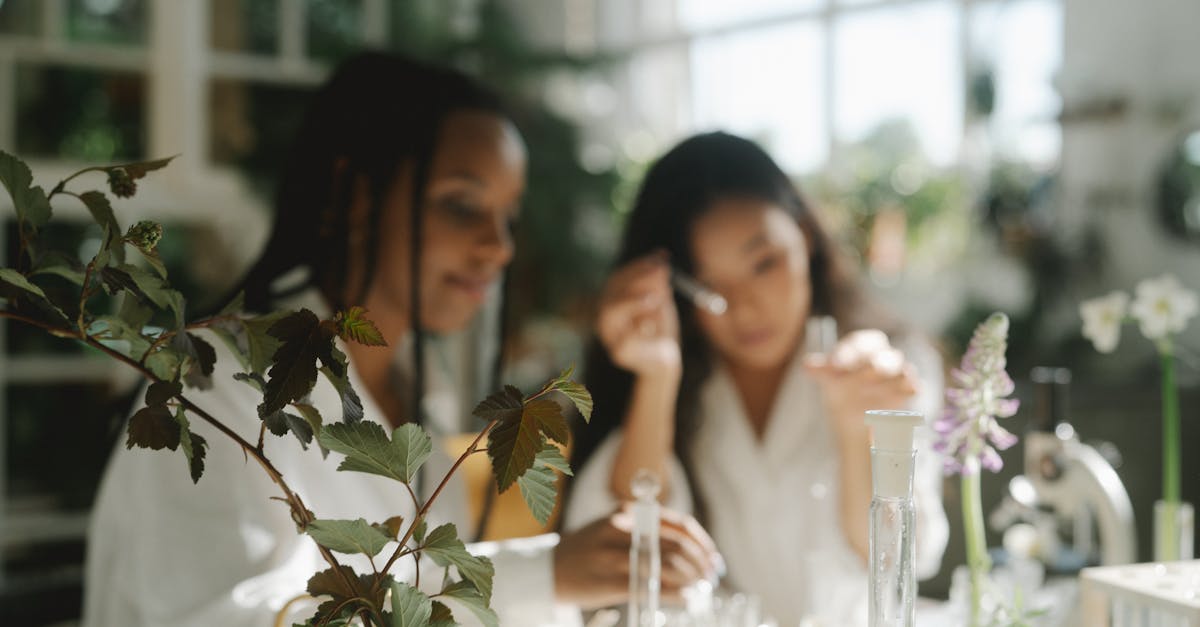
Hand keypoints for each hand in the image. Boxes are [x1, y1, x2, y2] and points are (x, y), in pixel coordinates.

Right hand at [553, 507, 723, 609]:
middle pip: (676, 545)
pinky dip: (674, 594)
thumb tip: (692, 548)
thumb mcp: (615, 527)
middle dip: (700, 563)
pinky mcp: (608, 581)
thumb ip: (647, 531)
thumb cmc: (589, 549)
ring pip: (666, 566)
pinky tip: (686, 599)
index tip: (714, 557)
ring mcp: (614, 555)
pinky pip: (650, 587)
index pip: (678, 524)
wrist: (549, 569)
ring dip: (690, 579)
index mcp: (628, 512)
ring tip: (700, 589)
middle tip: (711, 577)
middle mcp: (622, 529)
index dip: (701, 542)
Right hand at [596, 252, 680, 378]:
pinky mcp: (618, 353)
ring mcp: (609, 335)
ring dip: (631, 302)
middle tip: (659, 274)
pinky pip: (624, 339)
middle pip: (610, 292)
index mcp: (612, 301)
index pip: (618, 279)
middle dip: (635, 280)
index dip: (638, 267)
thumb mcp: (661, 301)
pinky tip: (651, 328)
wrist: (665, 358)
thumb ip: (659, 283)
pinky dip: (639, 330)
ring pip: (610, 313)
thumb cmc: (659, 327)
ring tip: (654, 300)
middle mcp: (605, 316)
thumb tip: (660, 259)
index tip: (659, 258)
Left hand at [804, 329, 919, 444]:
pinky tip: (909, 391)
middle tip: (867, 372)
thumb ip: (821, 370)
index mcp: (862, 346)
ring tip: (891, 381)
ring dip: (895, 376)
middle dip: (873, 365)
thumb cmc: (840, 387)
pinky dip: (909, 388)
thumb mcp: (828, 378)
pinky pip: (912, 386)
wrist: (854, 414)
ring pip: (900, 370)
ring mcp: (897, 373)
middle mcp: (882, 356)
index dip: (847, 353)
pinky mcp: (907, 389)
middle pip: (882, 357)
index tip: (834, 366)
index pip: (858, 343)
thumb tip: (807, 365)